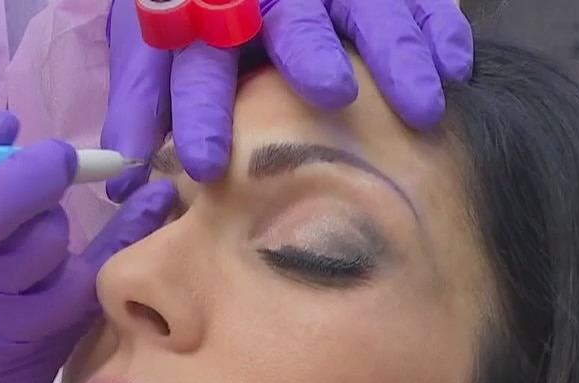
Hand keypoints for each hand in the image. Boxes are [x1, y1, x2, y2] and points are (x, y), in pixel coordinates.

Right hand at [0, 110, 176, 382]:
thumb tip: (8, 129)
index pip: (1, 199)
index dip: (39, 171)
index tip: (48, 159)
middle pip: (48, 238)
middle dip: (43, 217)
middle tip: (16, 223)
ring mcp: (0, 357)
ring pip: (73, 285)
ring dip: (55, 267)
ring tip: (17, 271)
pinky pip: (67, 334)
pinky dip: (53, 313)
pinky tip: (21, 310)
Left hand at [102, 0, 473, 199]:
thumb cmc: (192, 8)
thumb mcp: (154, 43)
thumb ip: (144, 101)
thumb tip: (122, 170)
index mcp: (206, 11)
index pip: (199, 61)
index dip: (201, 110)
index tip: (205, 164)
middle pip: (293, 21)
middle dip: (311, 55)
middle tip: (331, 93)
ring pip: (369, 9)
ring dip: (396, 55)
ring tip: (422, 108)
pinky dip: (437, 28)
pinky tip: (456, 67)